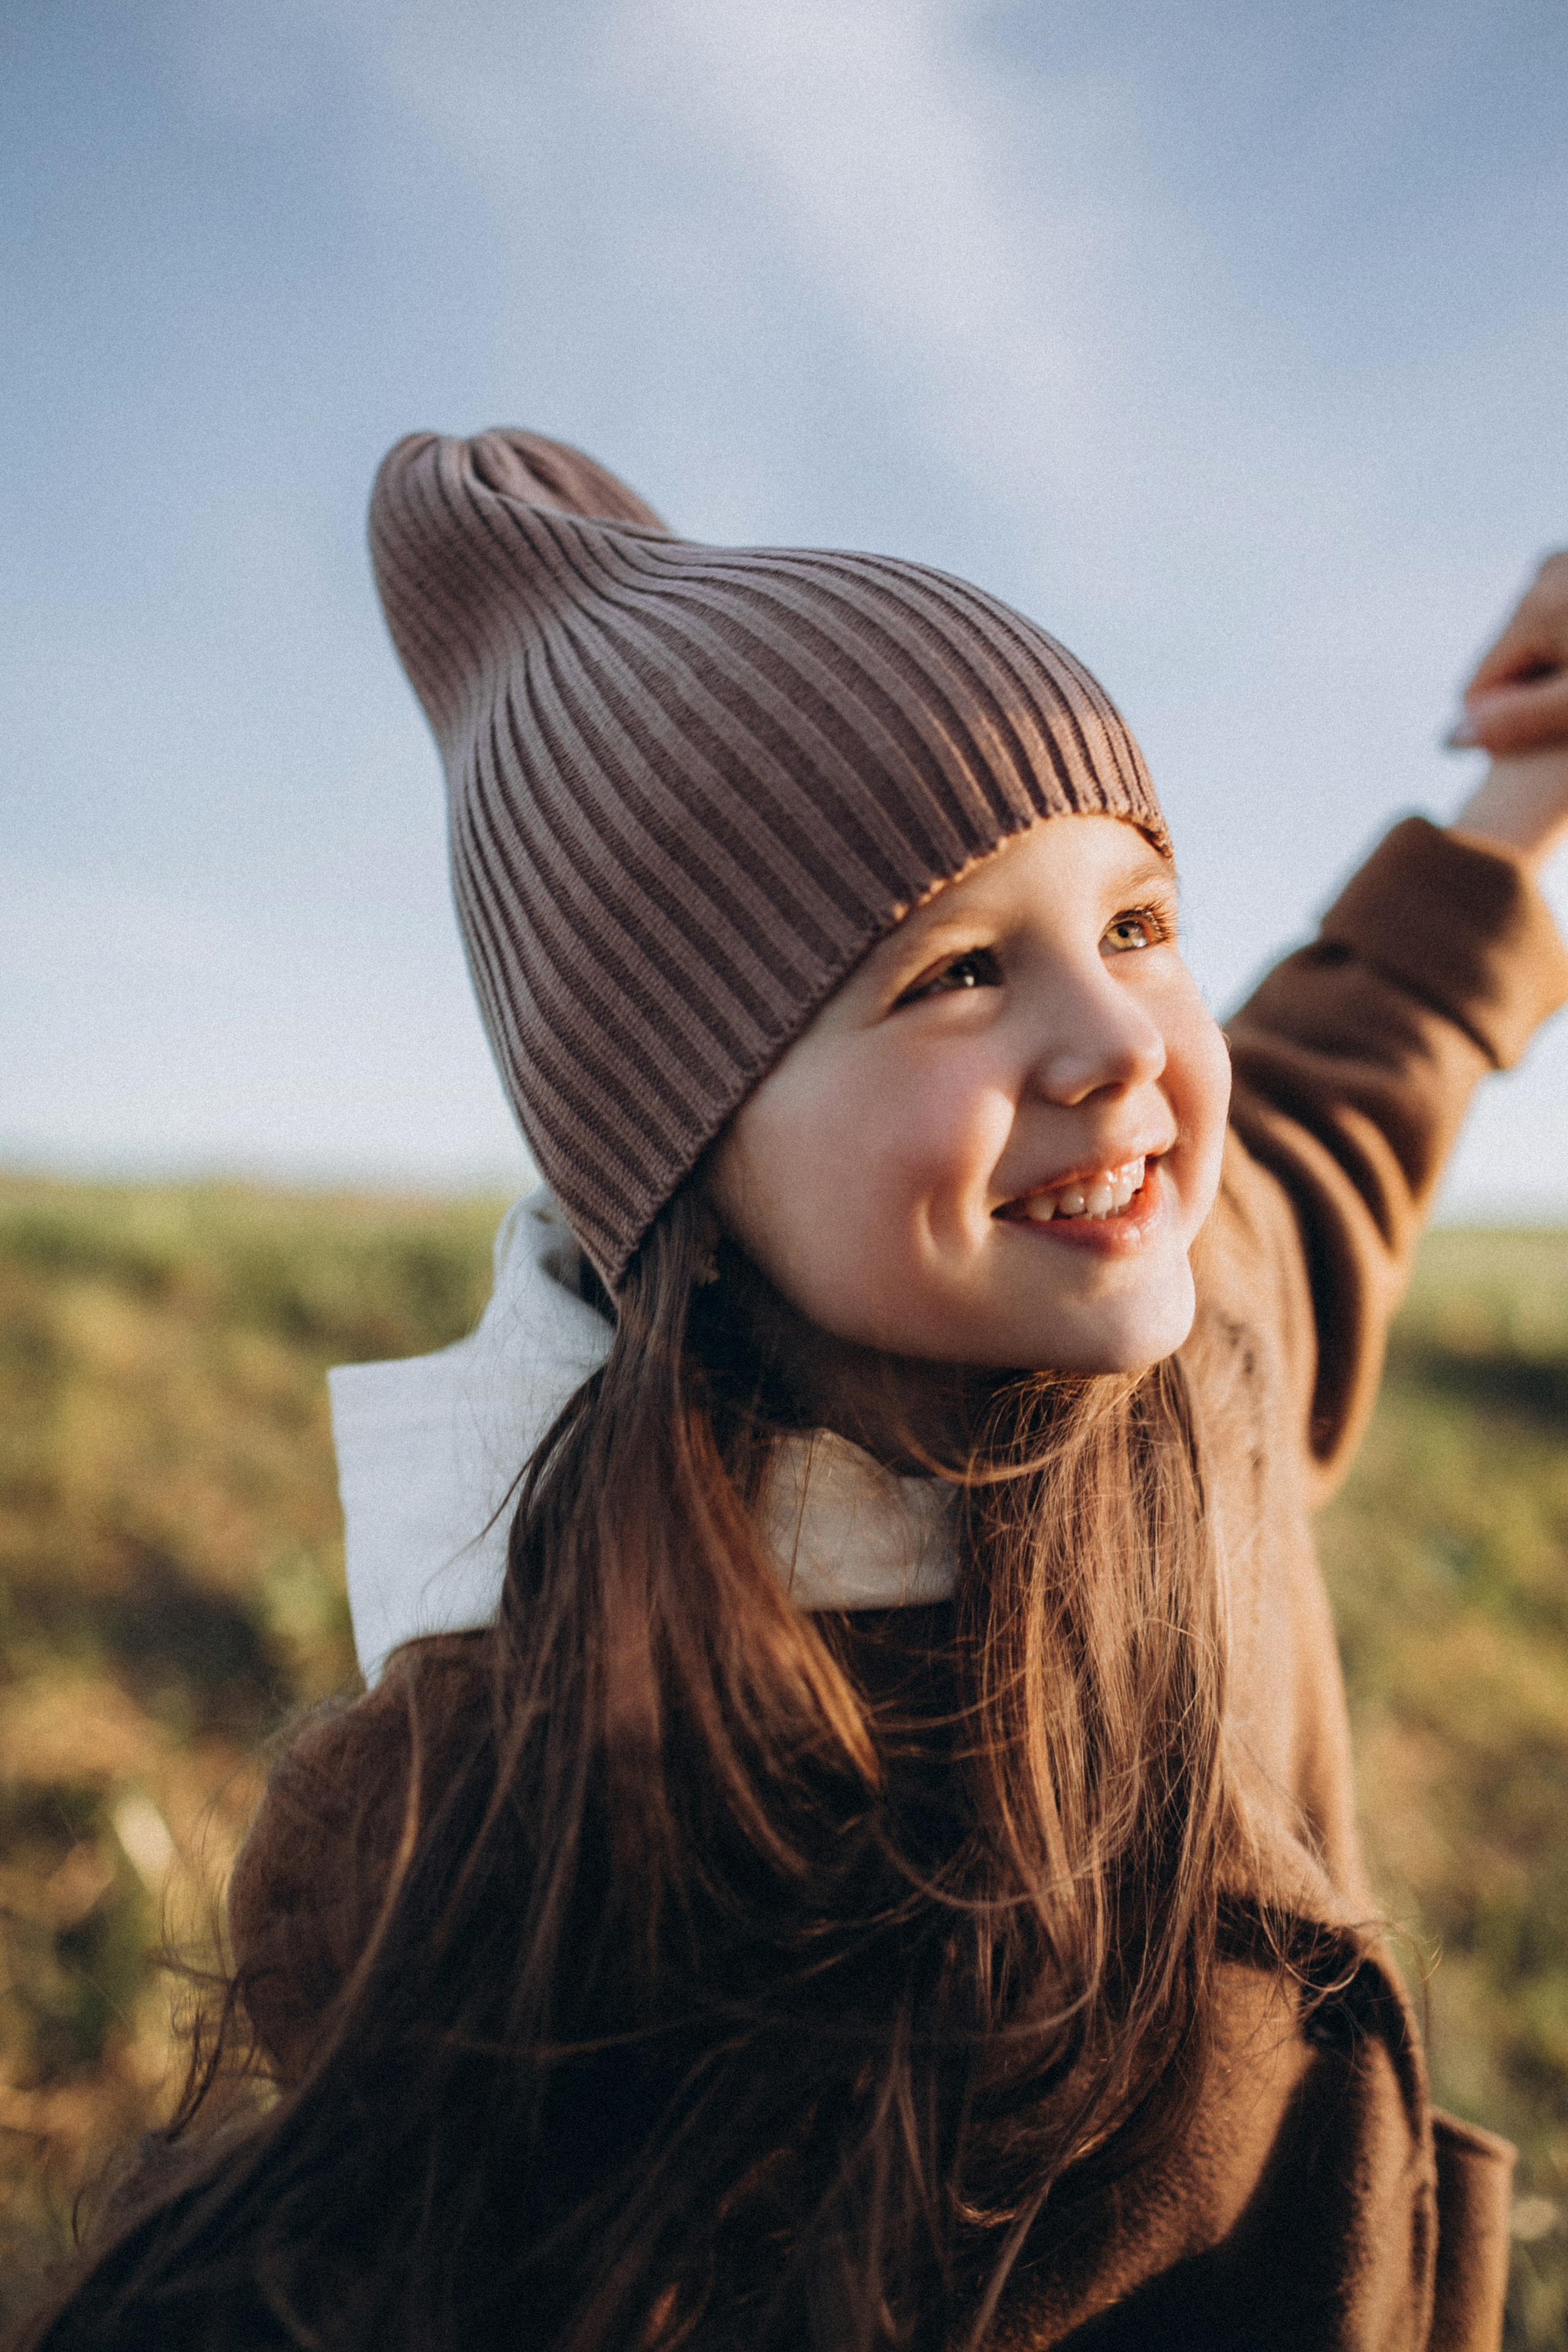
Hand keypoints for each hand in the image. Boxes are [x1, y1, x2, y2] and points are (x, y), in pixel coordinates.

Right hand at [1453, 550, 1567, 753]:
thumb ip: (1519, 719)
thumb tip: (1449, 739)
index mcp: (1533, 608)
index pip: (1480, 690)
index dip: (1512, 722)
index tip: (1554, 730)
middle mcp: (1542, 576)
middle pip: (1506, 663)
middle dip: (1537, 690)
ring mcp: (1563, 566)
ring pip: (1531, 643)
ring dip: (1556, 668)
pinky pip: (1553, 621)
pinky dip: (1566, 646)